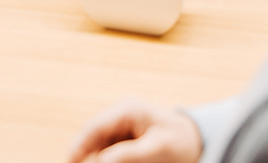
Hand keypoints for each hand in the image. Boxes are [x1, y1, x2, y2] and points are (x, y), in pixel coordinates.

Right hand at [68, 99, 201, 162]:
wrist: (197, 141)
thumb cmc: (181, 143)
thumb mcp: (157, 150)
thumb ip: (127, 155)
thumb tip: (98, 161)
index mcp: (127, 109)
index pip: (94, 127)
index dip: (78, 146)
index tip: (70, 162)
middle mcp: (120, 113)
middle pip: (94, 137)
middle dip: (87, 155)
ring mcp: (121, 123)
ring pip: (99, 145)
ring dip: (99, 158)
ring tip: (104, 161)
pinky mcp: (124, 135)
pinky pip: (109, 149)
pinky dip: (108, 158)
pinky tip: (115, 160)